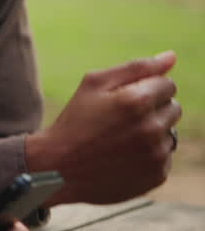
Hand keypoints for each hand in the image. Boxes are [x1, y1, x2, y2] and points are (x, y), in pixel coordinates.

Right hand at [28, 51, 180, 204]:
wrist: (58, 169)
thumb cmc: (75, 121)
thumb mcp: (94, 85)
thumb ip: (136, 67)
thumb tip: (171, 56)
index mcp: (137, 101)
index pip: (168, 85)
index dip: (145, 89)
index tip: (124, 99)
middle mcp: (152, 128)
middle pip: (173, 108)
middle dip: (152, 109)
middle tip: (120, 120)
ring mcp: (156, 154)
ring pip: (169, 133)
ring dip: (151, 133)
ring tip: (119, 140)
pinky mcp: (157, 174)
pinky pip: (164, 157)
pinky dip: (148, 155)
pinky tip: (123, 157)